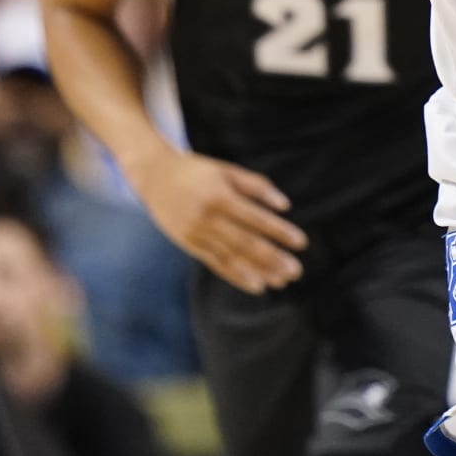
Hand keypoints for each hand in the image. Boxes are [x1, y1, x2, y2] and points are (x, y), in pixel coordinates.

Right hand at [127, 148, 307, 293]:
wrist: (154, 176)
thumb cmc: (198, 170)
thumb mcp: (227, 170)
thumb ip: (257, 186)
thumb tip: (286, 206)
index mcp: (220, 196)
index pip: (256, 219)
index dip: (279, 232)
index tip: (301, 243)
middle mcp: (207, 218)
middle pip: (245, 243)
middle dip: (272, 259)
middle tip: (296, 271)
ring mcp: (196, 234)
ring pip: (231, 258)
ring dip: (258, 272)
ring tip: (280, 282)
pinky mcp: (189, 245)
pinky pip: (216, 264)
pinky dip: (236, 276)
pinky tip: (256, 285)